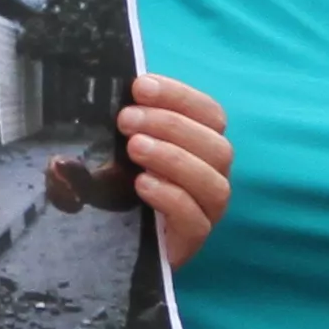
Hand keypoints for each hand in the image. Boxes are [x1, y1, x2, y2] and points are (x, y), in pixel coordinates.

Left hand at [114, 74, 231, 266]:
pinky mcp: (193, 239)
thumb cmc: (123, 187)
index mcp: (203, 145)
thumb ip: (125, 124)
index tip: (141, 87)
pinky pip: (196, 219)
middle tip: (127, 119)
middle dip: (171, 125)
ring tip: (134, 148)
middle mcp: (213, 175)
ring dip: (173, 158)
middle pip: (216, 145)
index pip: (209, 113)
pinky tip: (142, 184)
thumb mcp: (119, 151)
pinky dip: (171, 196)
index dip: (180, 96)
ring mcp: (207, 210)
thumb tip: (112, 93)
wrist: (114, 241)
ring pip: (212, 182)